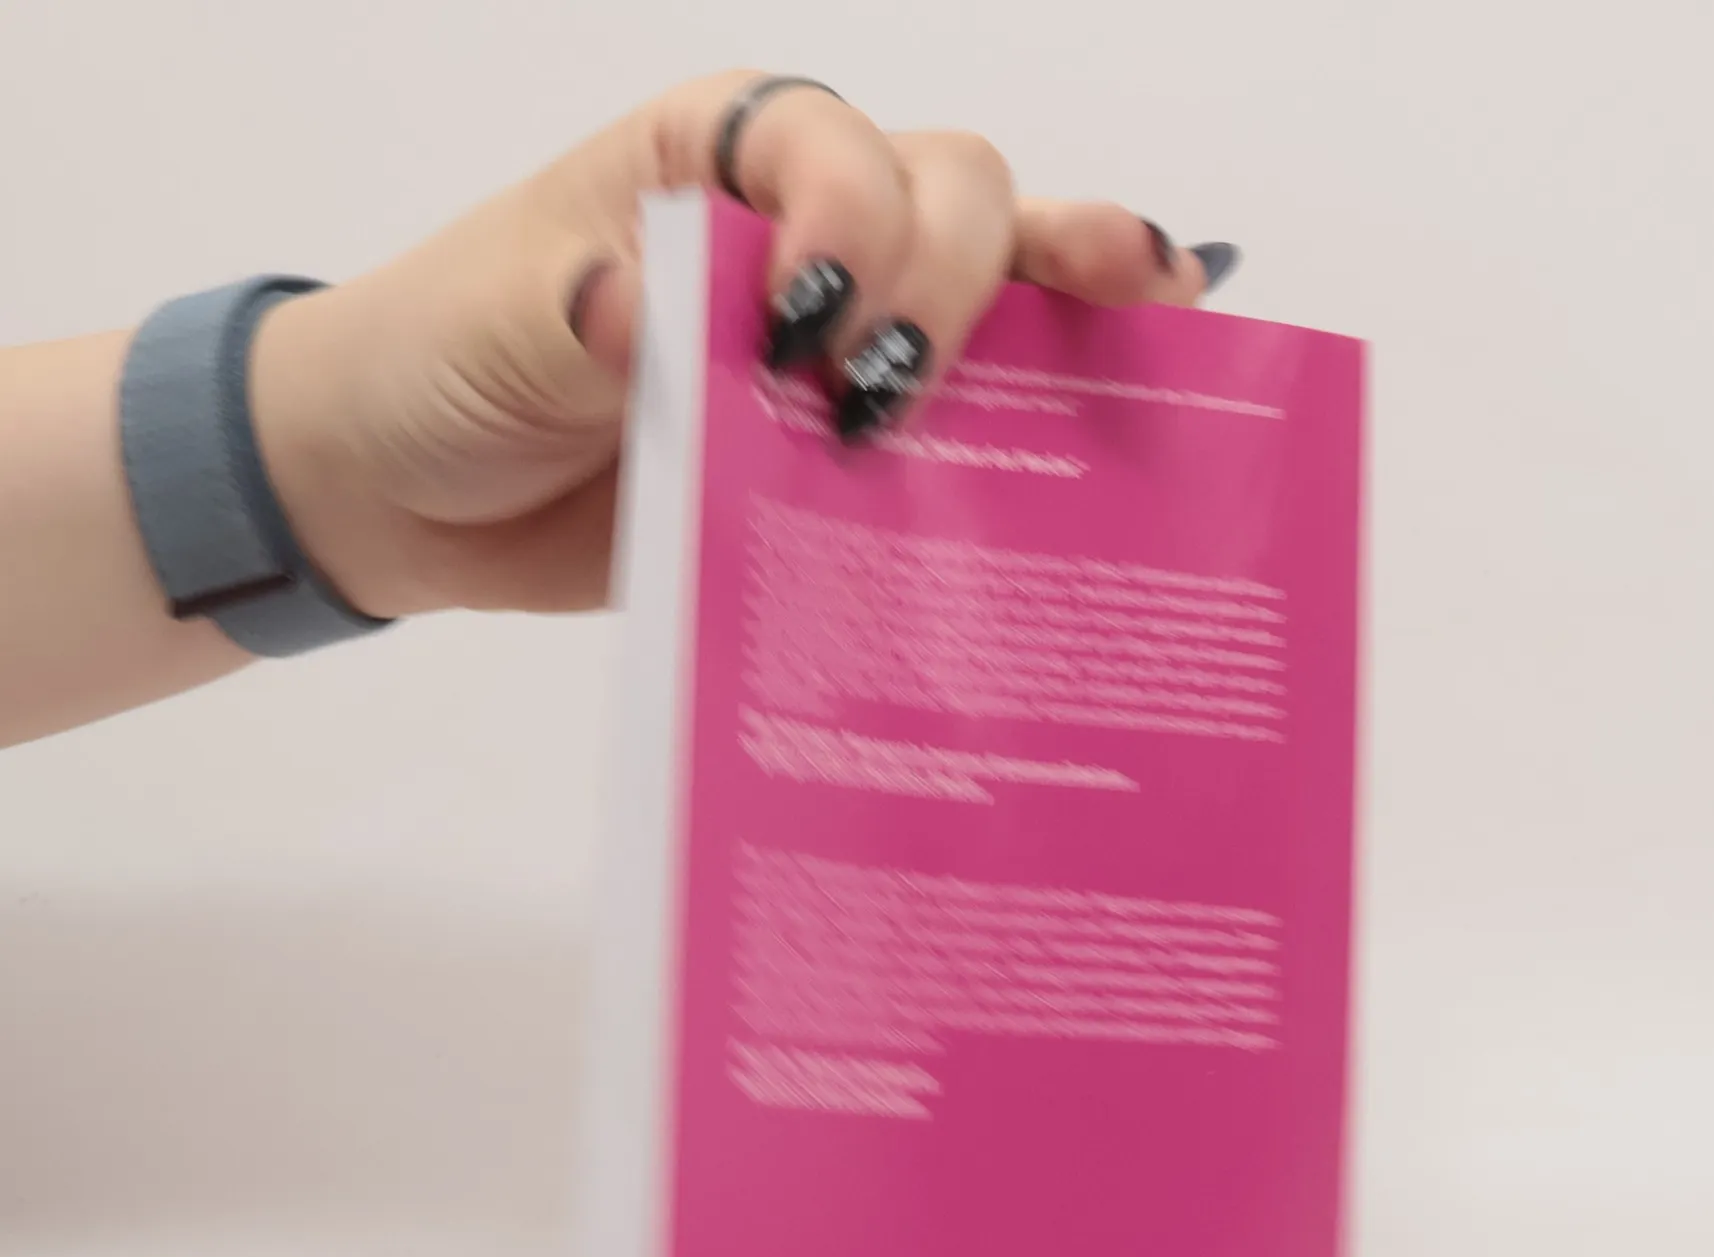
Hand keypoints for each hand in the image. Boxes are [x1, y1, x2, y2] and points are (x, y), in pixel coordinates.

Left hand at [251, 71, 1237, 621]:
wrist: (418, 491)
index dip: (852, 226)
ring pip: (1001, 293)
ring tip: (1134, 345)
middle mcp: (804, 228)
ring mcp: (847, 340)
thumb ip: (591, 311)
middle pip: (955, 200)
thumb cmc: (447, 358)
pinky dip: (1053, 413)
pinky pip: (974, 425)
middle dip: (954, 287)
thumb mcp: (501, 319)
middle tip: (877, 399)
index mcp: (718, 157)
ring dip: (1060, 325)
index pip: (837, 147)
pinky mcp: (854, 448)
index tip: (801, 332)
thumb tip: (645, 320)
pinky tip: (1122, 407)